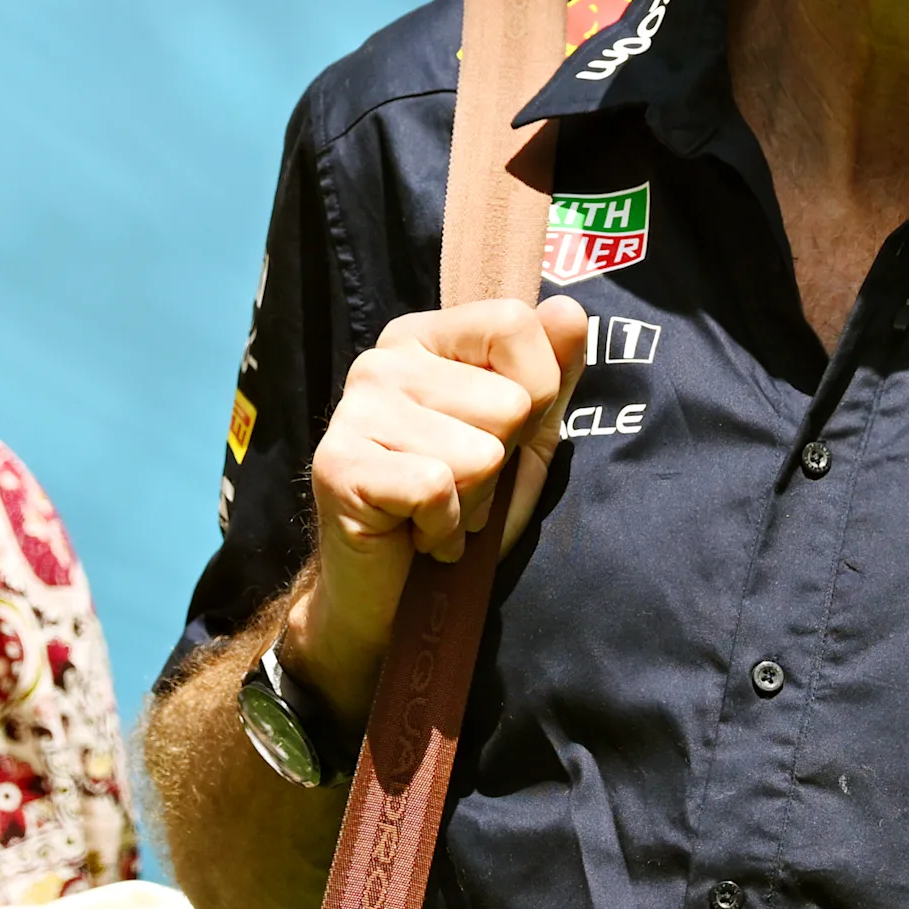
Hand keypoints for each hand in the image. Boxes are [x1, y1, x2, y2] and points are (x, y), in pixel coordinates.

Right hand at [288, 295, 587, 719]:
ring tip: (438, 509)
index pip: (514, 324)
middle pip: (507, 403)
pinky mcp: (338, 465)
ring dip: (472, 502)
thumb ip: (551, 374)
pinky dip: (442, 529)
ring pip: (478, 453)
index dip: (536, 393)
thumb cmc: (463, 509)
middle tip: (460, 485)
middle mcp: (383, 361)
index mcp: (426, 338)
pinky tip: (418, 532)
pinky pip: (435, 489)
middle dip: (501, 462)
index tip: (502, 435)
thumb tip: (570, 311)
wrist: (398, 597)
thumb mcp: (526, 438)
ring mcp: (354, 410)